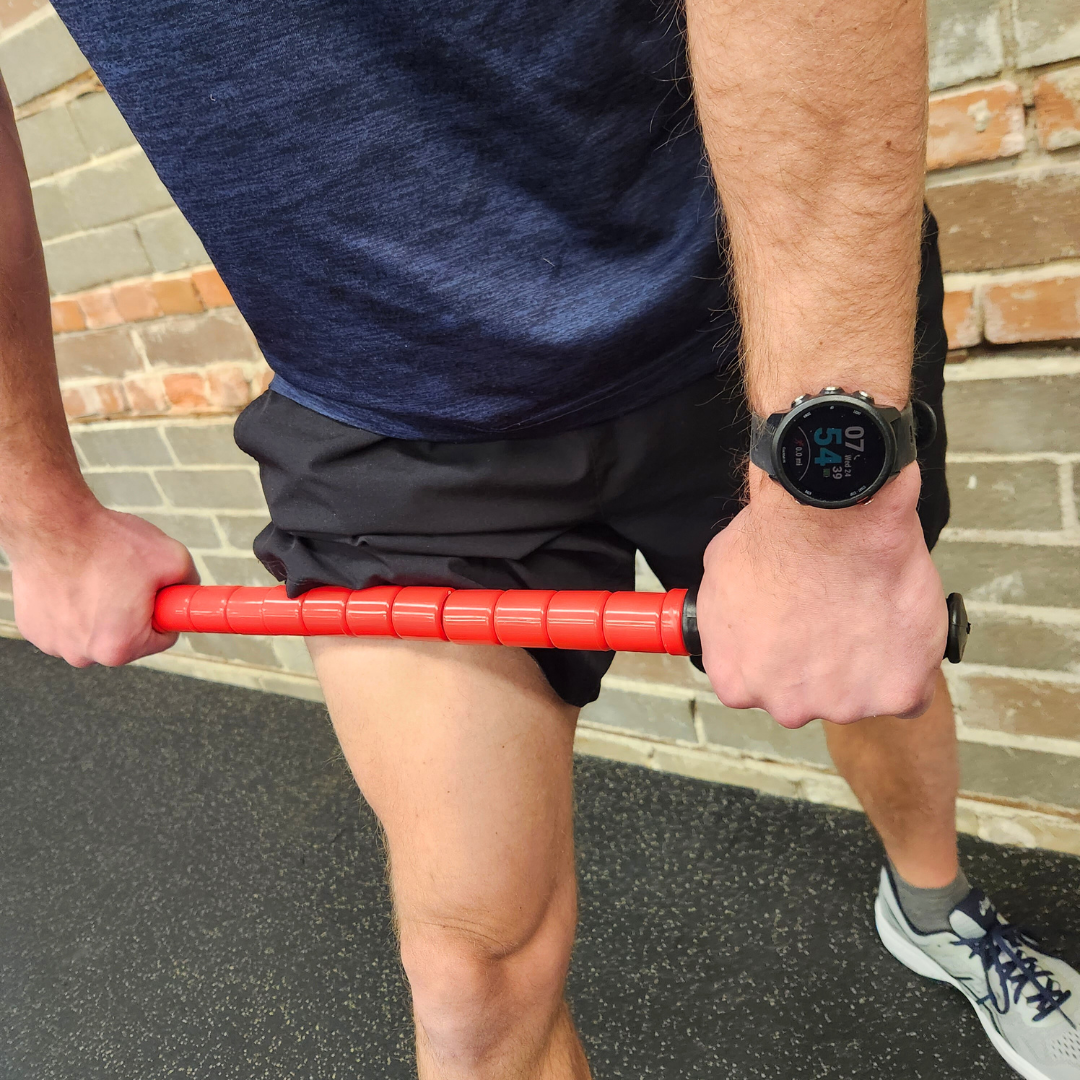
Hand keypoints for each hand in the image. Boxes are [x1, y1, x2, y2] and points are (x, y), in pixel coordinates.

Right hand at [9, 503, 198, 667]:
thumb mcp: (173, 558)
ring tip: (97, 574)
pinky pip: (65, 620)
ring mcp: (52, 643)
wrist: (50, 523)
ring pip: (94, 629)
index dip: (164, 610)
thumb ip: (190, 583)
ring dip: (99, 608)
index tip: (156, 592)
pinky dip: (71, 603)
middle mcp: (82, 655)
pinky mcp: (32, 627)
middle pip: (126, 637)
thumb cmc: (106, 542)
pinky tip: (72, 578)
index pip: (161, 638)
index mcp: (120, 647)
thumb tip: (190, 593)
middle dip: (131, 611)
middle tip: (124, 578)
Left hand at [697, 464, 945, 727]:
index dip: (786, 656)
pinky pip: (911, 696)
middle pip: (811, 698)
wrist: (828, 517)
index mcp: (738, 683)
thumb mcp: (719, 581)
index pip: (764, 688)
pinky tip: (899, 630)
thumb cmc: (773, 538)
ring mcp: (841, 703)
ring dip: (867, 665)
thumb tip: (742, 623)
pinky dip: (910, 667)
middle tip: (836, 618)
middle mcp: (785, 705)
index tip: (800, 631)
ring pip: (860, 696)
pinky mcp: (895, 693)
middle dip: (824, 665)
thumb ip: (731, 623)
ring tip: (867, 613)